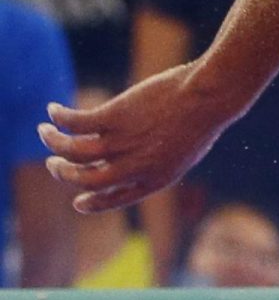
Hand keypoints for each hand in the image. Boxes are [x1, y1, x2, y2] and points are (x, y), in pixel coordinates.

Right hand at [39, 63, 234, 212]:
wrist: (211, 96)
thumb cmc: (206, 118)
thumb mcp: (188, 148)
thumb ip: (162, 158)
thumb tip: (145, 155)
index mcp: (156, 179)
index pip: (115, 199)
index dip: (94, 203)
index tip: (78, 203)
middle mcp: (134, 166)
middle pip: (85, 179)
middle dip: (64, 174)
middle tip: (54, 163)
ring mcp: (123, 142)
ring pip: (73, 151)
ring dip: (54, 143)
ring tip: (45, 133)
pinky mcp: (115, 117)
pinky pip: (76, 122)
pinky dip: (60, 117)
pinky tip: (53, 110)